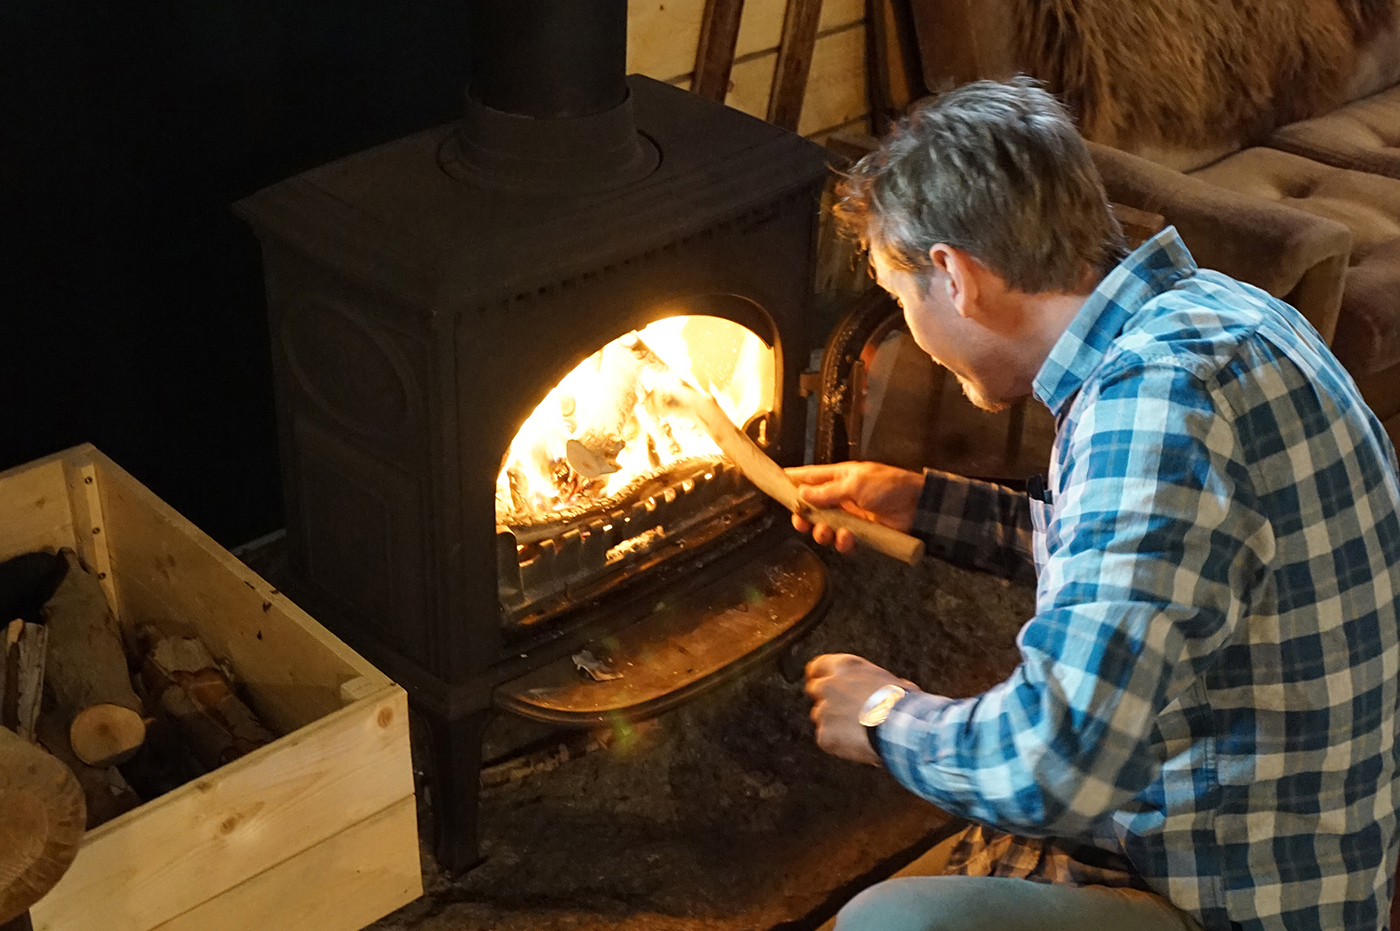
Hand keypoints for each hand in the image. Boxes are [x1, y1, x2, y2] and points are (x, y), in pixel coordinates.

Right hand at [785, 462, 923, 552]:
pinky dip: (842, 543)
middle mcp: (840, 497)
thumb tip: (802, 493)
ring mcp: (850, 516)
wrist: (919, 505)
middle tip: (801, 522)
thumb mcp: (856, 483)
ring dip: (822, 532)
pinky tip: (847, 538)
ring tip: (827, 532)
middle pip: (811, 508)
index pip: (808, 477)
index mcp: (838, 478)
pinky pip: (843, 542)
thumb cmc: (890, 485)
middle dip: (803, 517)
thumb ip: (828, 491)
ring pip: (824, 528)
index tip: (773, 484)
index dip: (790, 481)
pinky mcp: (861, 534)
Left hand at [805, 653, 917, 765]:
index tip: (819, 681)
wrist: (902, 728)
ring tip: (860, 730)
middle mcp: (828, 685)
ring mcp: (824, 711)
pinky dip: (840, 743)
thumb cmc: (903, 703)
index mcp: (844, 667)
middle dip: (826, 699)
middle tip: (843, 711)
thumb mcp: (888, 680)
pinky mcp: (825, 735)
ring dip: (835, 723)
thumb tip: (883, 687)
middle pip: (815, 690)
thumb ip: (872, 682)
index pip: (818, 666)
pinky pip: (828, 739)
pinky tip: (859, 744)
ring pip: (822, 717)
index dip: (819, 675)